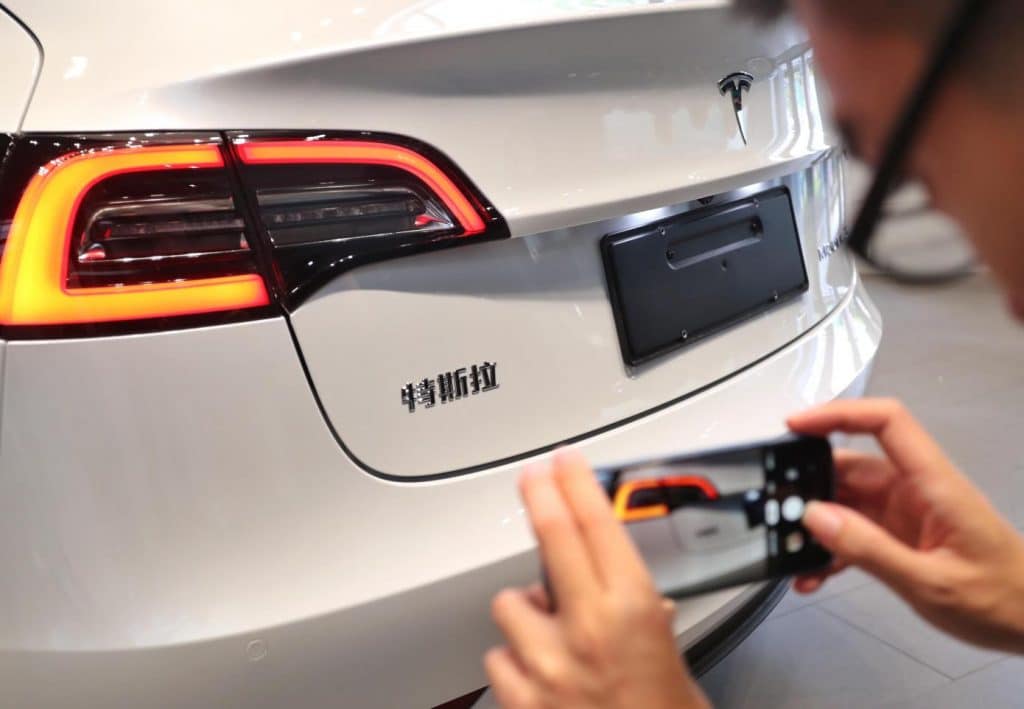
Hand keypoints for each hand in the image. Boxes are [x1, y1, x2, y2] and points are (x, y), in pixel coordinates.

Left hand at [485, 449, 708, 708]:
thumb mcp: (673, 661)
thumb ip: (645, 622)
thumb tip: (631, 599)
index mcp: (633, 612)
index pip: (597, 523)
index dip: (575, 482)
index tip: (563, 462)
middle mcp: (586, 628)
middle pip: (551, 536)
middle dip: (538, 497)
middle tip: (531, 477)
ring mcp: (547, 663)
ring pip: (512, 603)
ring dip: (527, 615)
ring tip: (554, 639)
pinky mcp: (521, 697)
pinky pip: (499, 657)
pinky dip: (514, 662)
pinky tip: (539, 677)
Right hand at [788, 398, 1023, 652]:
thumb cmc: (1003, 599)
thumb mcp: (931, 582)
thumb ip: (870, 549)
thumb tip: (814, 516)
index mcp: (933, 483)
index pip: (886, 422)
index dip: (839, 413)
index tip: (795, 425)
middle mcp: (916, 490)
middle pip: (852, 466)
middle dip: (809, 483)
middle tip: (776, 508)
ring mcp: (906, 514)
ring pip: (846, 502)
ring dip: (816, 524)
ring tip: (792, 551)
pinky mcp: (901, 539)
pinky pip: (855, 533)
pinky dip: (831, 550)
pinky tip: (814, 574)